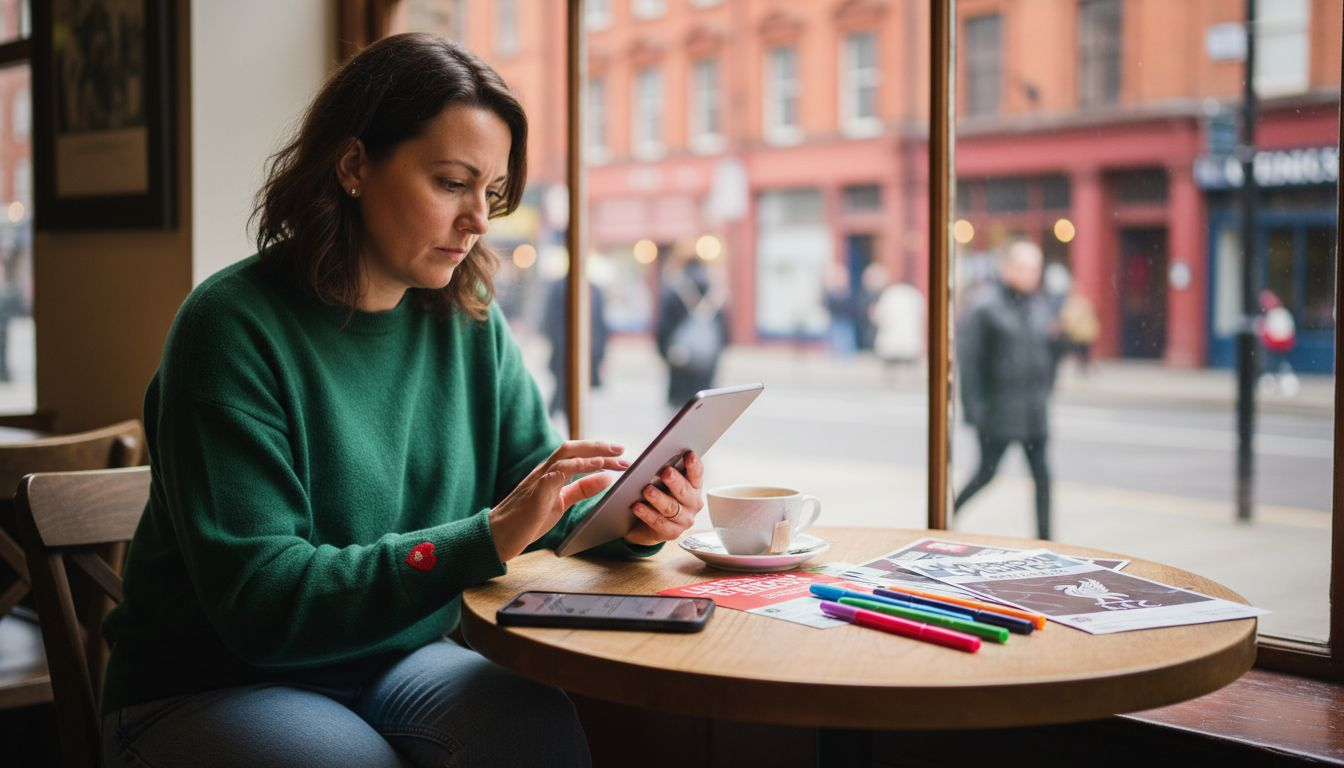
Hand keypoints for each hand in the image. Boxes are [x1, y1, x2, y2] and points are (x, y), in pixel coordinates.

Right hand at [490, 441, 628, 561]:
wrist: (500, 536)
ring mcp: (539, 478)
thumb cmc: (528, 519)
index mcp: (552, 472)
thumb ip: (581, 489)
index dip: (600, 452)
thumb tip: (606, 477)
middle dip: (599, 446)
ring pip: (566, 455)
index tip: (622, 455)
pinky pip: (558, 472)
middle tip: (623, 450)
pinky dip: (578, 467)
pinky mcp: (537, 492)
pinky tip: (595, 468)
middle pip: (573, 448)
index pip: (577, 454)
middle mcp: (545, 470)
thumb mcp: (561, 502)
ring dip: (593, 455)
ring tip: (614, 458)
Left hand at [624, 451, 702, 546]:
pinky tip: (637, 507)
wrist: (646, 525)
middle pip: (684, 491)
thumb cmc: (658, 496)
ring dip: (659, 498)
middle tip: (666, 472)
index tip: (688, 455)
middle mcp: (693, 503)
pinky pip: (659, 523)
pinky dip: (647, 514)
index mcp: (693, 487)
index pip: (696, 474)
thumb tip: (653, 459)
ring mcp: (684, 520)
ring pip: (671, 508)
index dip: (693, 465)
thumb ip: (664, 472)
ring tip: (647, 490)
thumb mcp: (663, 483)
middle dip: (675, 481)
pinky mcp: (672, 532)